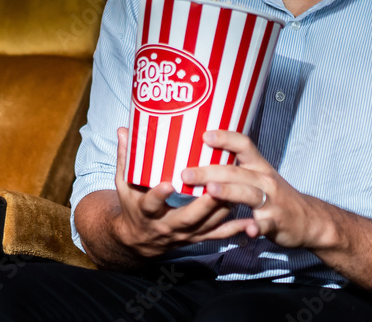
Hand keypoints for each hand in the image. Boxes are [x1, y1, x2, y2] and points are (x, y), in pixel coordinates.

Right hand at [110, 127, 255, 258]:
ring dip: (221, 210)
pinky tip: (248, 220)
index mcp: (145, 212)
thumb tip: (123, 129)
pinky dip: (233, 229)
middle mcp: (165, 226)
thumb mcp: (124, 185)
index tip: (167, 183)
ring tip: (237, 192)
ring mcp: (182, 234)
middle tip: (215, 186)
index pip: (150, 204)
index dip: (158, 195)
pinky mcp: (195, 239)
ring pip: (204, 226)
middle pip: (185, 218)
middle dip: (202, 204)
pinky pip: (216, 236)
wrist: (137, 241)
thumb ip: (126, 158)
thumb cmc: (132, 206)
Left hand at [181, 130, 331, 249]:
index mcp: (259, 166)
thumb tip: (204, 159)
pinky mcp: (276, 222)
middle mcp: (265, 180)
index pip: (243, 145)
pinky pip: (265, 224)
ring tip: (212, 192)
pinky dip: (257, 227)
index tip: (204, 135)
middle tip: (186, 173)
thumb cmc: (277, 196)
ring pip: (249, 194)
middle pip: (236, 172)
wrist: (309, 220)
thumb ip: (238, 168)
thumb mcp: (261, 176)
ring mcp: (271, 201)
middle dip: (210, 172)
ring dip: (230, 192)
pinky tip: (248, 231)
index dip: (225, 138)